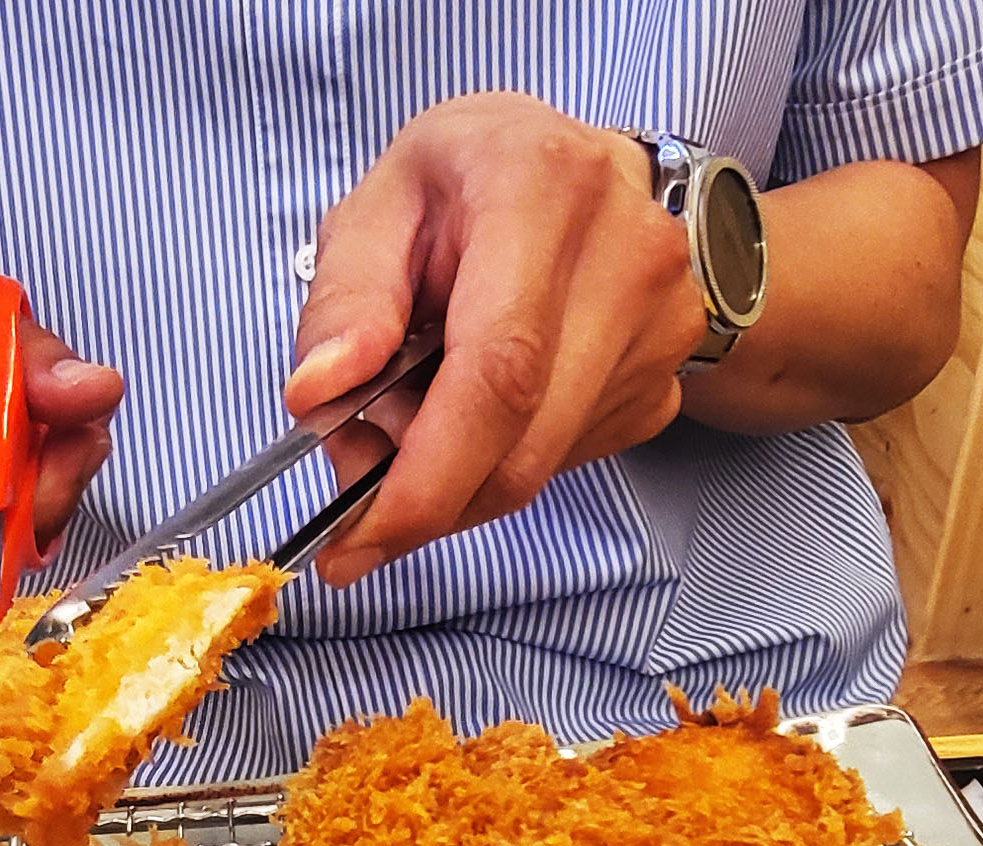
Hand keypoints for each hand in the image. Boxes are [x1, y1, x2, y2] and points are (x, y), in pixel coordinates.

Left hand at [287, 93, 701, 583]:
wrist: (582, 170)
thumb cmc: (470, 178)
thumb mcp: (381, 200)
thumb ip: (345, 297)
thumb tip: (317, 394)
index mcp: (543, 186)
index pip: (497, 370)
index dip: (427, 477)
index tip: (357, 538)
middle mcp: (627, 253)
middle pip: (524, 442)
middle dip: (425, 496)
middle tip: (356, 489)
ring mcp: (663, 324)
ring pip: (542, 465)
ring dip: (457, 474)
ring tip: (414, 404)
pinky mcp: (666, 377)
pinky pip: (567, 460)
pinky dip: (500, 458)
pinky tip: (476, 401)